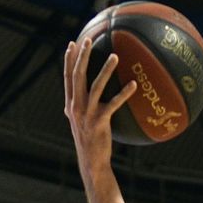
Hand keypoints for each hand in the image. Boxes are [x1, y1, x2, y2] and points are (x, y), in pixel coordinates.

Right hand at [64, 36, 136, 177]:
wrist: (91, 162)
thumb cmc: (89, 141)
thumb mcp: (80, 122)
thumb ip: (80, 107)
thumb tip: (85, 96)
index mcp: (71, 104)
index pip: (67, 77)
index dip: (69, 60)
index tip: (72, 43)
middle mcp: (75, 106)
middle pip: (77, 76)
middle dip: (82, 56)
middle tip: (89, 40)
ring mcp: (87, 114)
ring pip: (95, 86)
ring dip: (105, 70)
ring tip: (115, 56)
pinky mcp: (99, 122)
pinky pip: (113, 104)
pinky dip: (124, 94)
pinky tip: (134, 85)